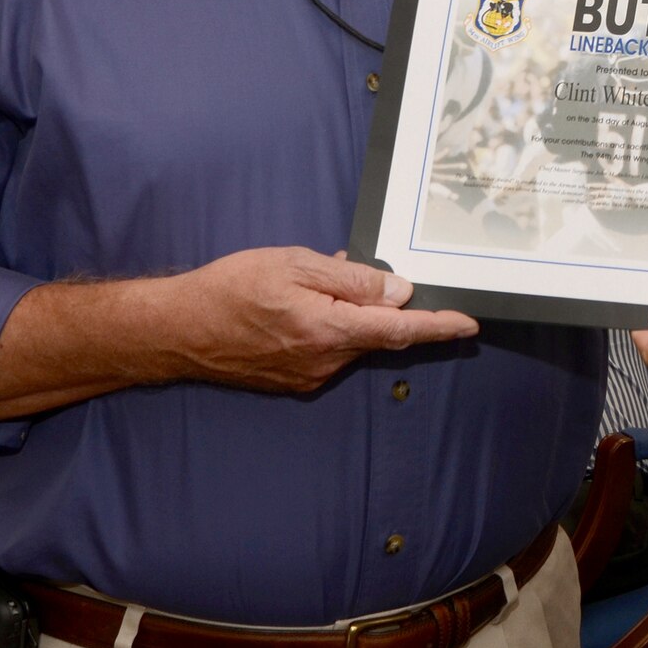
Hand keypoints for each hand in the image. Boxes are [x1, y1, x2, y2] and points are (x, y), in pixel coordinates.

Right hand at [169, 247, 477, 391]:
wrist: (178, 330)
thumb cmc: (232, 289)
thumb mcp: (296, 265)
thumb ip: (353, 281)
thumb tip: (399, 292)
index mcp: (330, 331)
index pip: (400, 331)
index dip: (439, 327)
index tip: (469, 324)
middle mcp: (325, 362)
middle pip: (376, 334)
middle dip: (378, 305)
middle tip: (353, 273)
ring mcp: (309, 377)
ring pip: (351, 340)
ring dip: (348, 312)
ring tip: (312, 282)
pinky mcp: (294, 382)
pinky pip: (329, 350)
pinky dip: (329, 325)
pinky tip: (299, 305)